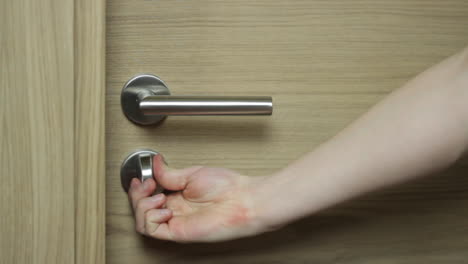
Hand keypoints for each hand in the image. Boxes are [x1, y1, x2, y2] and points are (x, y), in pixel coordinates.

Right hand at [128, 155, 264, 241]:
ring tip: (157, 196)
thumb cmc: (228, 187)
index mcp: (178, 195)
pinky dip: (150, 217)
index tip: (140, 179)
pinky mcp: (179, 232)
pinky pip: (153, 230)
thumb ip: (169, 173)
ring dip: (142, 207)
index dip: (139, 188)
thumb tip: (155, 163)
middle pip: (142, 208)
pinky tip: (163, 208)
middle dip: (137, 195)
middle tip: (147, 185)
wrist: (243, 200)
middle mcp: (175, 210)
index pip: (148, 196)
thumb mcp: (192, 173)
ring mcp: (177, 222)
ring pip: (143, 222)